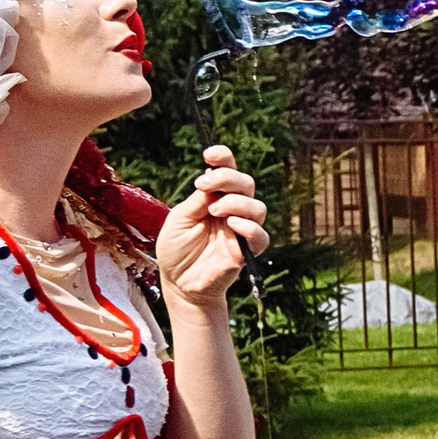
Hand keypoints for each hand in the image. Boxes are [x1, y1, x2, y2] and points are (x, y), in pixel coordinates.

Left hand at [155, 146, 268, 308]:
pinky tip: (231, 226)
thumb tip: (211, 180)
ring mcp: (240, 230)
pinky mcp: (247, 252)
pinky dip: (249, 227)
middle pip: (246, 184)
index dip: (223, 158)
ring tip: (214, 212)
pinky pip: (260, 235)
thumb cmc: (176, 250)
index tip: (209, 155)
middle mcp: (232, 211)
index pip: (228, 171)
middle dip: (228, 178)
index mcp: (215, 198)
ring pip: (257, 207)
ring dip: (236, 203)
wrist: (179, 283)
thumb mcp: (179, 220)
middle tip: (205, 185)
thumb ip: (197, 201)